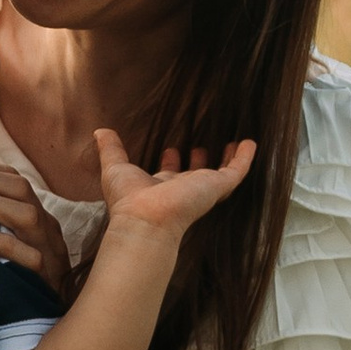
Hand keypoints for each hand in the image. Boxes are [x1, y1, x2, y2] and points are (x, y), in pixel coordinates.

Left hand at [0, 152, 73, 298]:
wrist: (53, 318)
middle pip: (19, 188)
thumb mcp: (8, 242)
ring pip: (28, 216)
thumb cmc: (21, 277)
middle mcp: (45, 226)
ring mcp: (49, 250)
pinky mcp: (47, 278)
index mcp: (35, 213)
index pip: (11, 178)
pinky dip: (3, 245)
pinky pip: (30, 258)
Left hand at [93, 129, 256, 244]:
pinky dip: (245, 158)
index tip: (170, 149)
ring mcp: (202, 189)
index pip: (167, 174)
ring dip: (227, 160)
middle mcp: (182, 189)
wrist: (148, 218)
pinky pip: (237, 171)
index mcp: (159, 187)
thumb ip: (110, 150)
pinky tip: (251, 143)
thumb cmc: (128, 198)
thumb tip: (99, 131)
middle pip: (194, 175)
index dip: (169, 162)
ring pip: (219, 174)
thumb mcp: (115, 167)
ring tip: (234, 144)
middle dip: (197, 162)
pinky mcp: (218, 186)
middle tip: (200, 147)